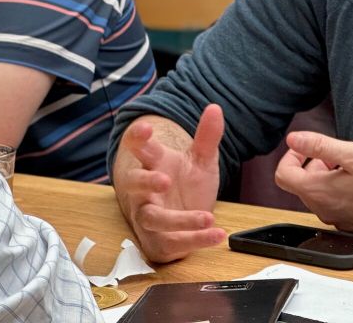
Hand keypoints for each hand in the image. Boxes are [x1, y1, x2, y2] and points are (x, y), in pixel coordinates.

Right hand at [115, 105, 226, 261]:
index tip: (145, 129)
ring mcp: (150, 218)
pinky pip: (173, 243)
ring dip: (177, 219)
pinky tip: (217, 234)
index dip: (137, 138)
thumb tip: (215, 108)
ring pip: (152, 218)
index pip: (138, 148)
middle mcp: (145, 192)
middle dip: (146, 181)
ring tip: (206, 217)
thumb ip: (207, 136)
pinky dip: (196, 241)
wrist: (188, 219)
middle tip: (164, 179)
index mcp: (153, 165)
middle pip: (135, 184)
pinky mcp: (161, 242)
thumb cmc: (186, 185)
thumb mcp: (200, 160)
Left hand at [275, 131, 352, 235]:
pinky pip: (334, 203)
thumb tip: (293, 138)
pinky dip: (339, 188)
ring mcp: (337, 219)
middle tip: (337, 153)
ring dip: (327, 175)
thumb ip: (319, 145)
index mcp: (319, 192)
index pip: (283, 175)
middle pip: (301, 184)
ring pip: (319, 193)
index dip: (292, 156)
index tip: (308, 147)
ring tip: (352, 165)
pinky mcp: (351, 224)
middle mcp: (324, 210)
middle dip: (313, 164)